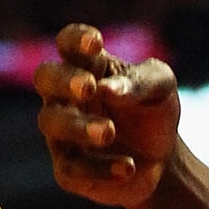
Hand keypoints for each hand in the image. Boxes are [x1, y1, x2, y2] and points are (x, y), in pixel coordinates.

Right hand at [34, 26, 181, 208]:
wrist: (163, 161)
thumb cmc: (153, 111)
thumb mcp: (161, 88)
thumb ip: (140, 81)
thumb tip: (109, 89)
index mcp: (87, 65)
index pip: (68, 42)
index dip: (75, 39)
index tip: (96, 43)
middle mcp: (65, 96)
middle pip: (45, 77)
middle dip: (63, 80)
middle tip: (89, 87)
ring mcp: (62, 133)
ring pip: (52, 122)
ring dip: (80, 126)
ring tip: (109, 132)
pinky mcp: (67, 170)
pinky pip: (71, 168)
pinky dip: (100, 169)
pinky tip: (128, 167)